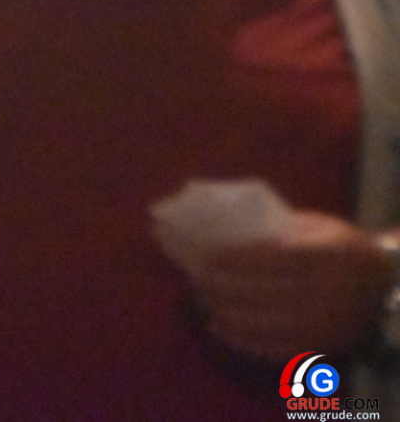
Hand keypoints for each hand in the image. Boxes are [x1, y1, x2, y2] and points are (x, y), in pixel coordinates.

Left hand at [180, 211, 391, 360]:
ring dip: (224, 311)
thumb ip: (279, 227)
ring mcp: (324, 325)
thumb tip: (223, 229)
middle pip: (261, 291)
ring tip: (199, 299)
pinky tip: (217, 326)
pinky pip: (274, 348)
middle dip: (220, 285)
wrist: (386, 287)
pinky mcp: (320, 348)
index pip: (272, 258)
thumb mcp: (319, 226)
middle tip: (193, 277)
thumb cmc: (343, 248)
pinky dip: (241, 339)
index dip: (235, 258)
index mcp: (327, 255)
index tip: (205, 254)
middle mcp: (327, 293)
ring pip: (262, 322)